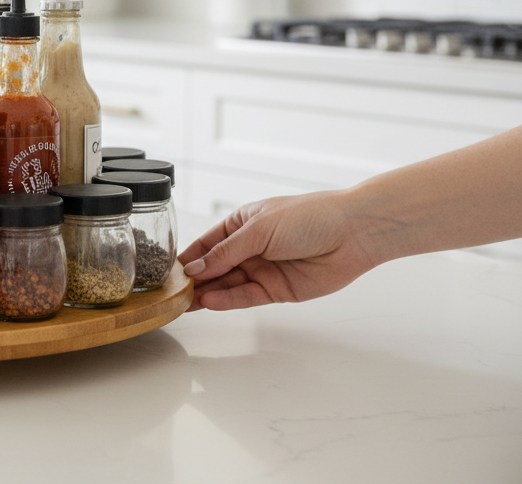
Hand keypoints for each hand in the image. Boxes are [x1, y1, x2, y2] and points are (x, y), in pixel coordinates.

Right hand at [179, 190, 378, 311]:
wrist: (353, 233)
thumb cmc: (308, 217)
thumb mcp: (258, 229)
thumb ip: (226, 253)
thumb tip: (196, 269)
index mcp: (241, 224)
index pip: (206, 244)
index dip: (188, 258)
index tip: (168, 273)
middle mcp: (249, 247)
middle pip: (214, 268)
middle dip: (194, 281)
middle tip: (171, 295)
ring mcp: (262, 269)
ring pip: (228, 285)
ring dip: (208, 293)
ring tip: (186, 303)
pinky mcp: (277, 290)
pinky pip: (247, 296)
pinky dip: (229, 300)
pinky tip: (211, 302)